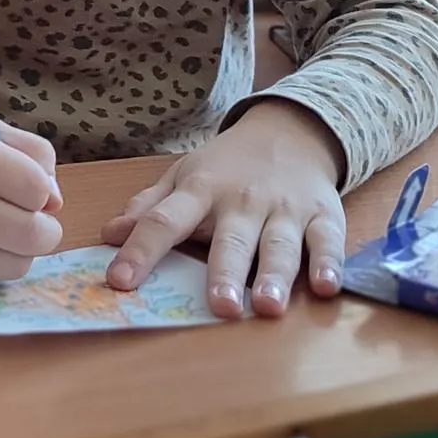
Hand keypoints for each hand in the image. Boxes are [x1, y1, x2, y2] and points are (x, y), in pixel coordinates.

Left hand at [100, 99, 346, 319]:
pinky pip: (327, 241)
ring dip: (275, 275)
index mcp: (200, 190)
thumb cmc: (228, 166)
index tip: (119, 281)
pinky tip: (326, 286)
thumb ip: (149, 208)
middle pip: (231, 239)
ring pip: (280, 245)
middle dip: (225, 273)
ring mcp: (285, 208)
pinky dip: (329, 264)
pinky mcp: (323, 215)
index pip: (164, 221)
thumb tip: (108, 235)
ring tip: (269, 306)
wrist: (291, 131)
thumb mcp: (183, 177)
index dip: (141, 251)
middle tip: (220, 306)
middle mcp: (242, 200)